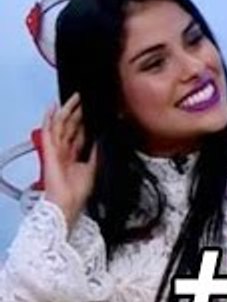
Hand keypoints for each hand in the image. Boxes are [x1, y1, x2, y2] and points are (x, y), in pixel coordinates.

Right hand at [41, 93, 97, 228]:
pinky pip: (48, 131)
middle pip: (71, 127)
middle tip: (84, 100)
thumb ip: (96, 152)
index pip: (80, 134)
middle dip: (78, 113)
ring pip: (61, 125)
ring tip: (74, 98)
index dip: (86, 122)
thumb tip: (102, 139)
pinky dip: (49, 118)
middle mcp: (64, 151)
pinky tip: (53, 107)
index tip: (93, 111)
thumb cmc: (79, 192)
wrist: (70, 202)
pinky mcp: (49, 151)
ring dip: (67, 111)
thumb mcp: (93, 167)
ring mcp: (56, 150)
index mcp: (74, 156)